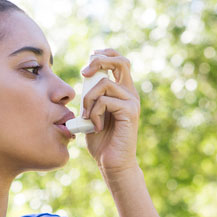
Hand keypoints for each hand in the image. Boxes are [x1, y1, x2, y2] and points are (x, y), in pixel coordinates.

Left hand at [81, 48, 140, 176]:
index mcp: (122, 91)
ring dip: (89, 99)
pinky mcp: (130, 112)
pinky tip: (96, 127)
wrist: (111, 162)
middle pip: (120, 61)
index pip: (119, 61)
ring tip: (87, 117)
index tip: (90, 57)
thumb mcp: (91, 113)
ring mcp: (131, 102)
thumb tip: (84, 78)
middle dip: (99, 61)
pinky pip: (106, 101)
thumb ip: (91, 96)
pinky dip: (95, 113)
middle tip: (84, 73)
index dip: (105, 54)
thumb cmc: (100, 140)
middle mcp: (129, 93)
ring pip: (104, 84)